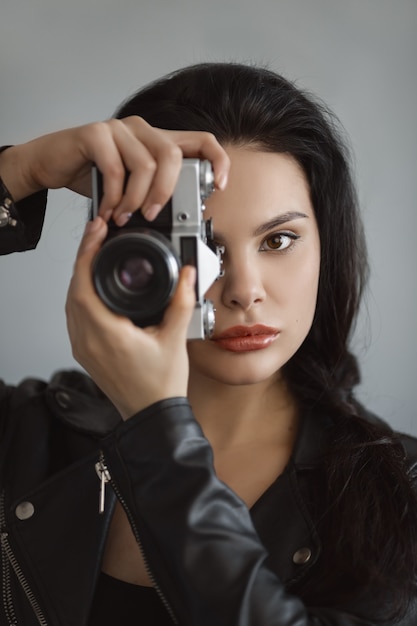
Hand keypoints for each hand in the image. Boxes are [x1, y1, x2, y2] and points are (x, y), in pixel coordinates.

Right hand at [0, 117, 229, 223]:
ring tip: (124, 216)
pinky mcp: (95, 133)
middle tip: (152, 215)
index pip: (201, 141)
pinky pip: (115, 167)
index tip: (219, 187)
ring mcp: (118, 128)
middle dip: (166, 192)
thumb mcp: (130, 186)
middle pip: (173, 155)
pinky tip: (109, 210)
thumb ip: (153, 191)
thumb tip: (179, 217)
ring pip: (146, 163)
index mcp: (158, 141)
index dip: (218, 161)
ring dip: (136, 199)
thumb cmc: (92, 174)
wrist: (50, 163)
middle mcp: (142, 129)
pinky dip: (114, 196)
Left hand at [66, 216, 195, 418]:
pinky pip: (74, 316)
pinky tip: (93, 286)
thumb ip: (181, 301)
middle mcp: (88, 341)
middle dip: (83, 259)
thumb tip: (186, 274)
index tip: (96, 234)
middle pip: (72, 290)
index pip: (83, 285)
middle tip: (97, 237)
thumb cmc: (161, 384)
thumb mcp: (175, 339)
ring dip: (80, 277)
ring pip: (70, 303)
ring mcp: (83, 348)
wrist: (151, 415)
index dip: (87, 255)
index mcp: (107, 335)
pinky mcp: (85, 353)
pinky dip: (81, 295)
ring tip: (95, 255)